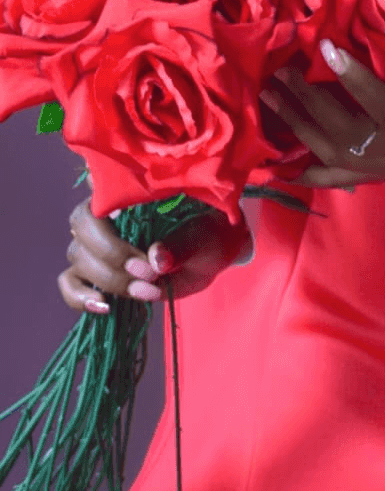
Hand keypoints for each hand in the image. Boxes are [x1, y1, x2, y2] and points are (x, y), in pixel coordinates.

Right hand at [58, 197, 252, 315]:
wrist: (209, 256)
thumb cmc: (207, 234)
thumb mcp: (204, 237)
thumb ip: (182, 245)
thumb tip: (157, 258)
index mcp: (131, 192)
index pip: (99, 184)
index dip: (102, 199)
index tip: (123, 215)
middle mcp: (108, 214)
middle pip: (83, 226)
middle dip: (112, 253)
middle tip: (148, 272)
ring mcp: (98, 245)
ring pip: (78, 256)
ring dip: (108, 278)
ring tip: (146, 290)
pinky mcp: (97, 273)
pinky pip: (70, 284)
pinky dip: (80, 297)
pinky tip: (106, 305)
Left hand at [260, 36, 384, 188]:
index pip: (379, 103)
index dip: (350, 75)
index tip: (323, 45)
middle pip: (345, 133)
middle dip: (308, 103)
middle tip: (277, 74)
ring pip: (336, 155)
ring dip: (299, 129)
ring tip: (271, 99)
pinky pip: (341, 177)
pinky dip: (309, 169)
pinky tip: (280, 160)